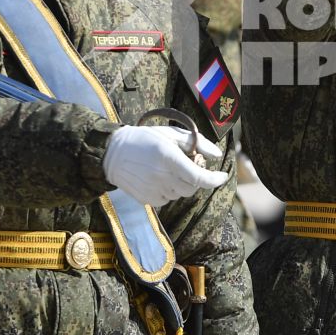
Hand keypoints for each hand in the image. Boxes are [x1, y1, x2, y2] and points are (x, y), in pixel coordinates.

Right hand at [103, 125, 223, 205]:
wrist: (113, 154)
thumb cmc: (145, 140)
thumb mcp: (171, 134)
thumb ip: (197, 143)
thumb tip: (216, 155)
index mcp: (168, 158)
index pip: (198, 177)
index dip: (214, 179)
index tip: (222, 176)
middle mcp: (161, 177)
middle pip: (192, 187)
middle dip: (196, 177)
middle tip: (188, 164)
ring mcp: (153, 190)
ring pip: (180, 194)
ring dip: (182, 183)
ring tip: (169, 169)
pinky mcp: (147, 199)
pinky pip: (168, 199)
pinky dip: (170, 190)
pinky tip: (159, 178)